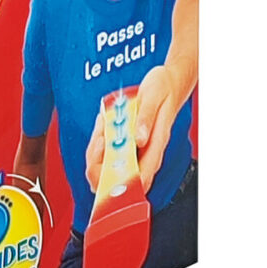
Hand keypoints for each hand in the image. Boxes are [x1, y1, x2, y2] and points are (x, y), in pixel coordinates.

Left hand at [84, 66, 179, 195]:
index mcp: (155, 146)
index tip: (105, 174)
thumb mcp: (153, 97)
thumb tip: (140, 140)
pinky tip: (103, 122)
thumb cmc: (163, 90)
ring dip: (98, 151)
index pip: (139, 179)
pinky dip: (101, 140)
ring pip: (109, 166)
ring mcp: (137, 150)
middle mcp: (146, 153)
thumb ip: (146, 119)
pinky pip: (109, 151)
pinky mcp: (130, 143)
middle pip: (118, 179)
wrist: (168, 82)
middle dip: (100, 165)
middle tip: (100, 139)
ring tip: (102, 125)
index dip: (120, 185)